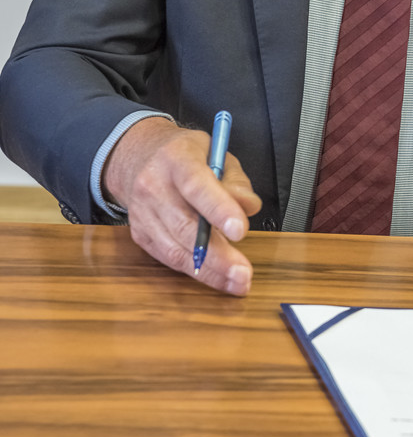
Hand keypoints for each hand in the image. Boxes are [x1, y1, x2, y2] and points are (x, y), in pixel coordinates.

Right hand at [103, 117, 260, 295]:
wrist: (140, 159)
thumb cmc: (187, 158)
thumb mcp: (217, 154)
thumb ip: (236, 181)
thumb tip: (248, 208)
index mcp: (176, 159)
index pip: (196, 186)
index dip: (218, 210)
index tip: (240, 231)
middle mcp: (153, 185)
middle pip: (185, 226)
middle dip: (217, 255)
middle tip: (243, 273)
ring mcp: (142, 212)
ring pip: (175, 249)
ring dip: (210, 271)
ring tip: (237, 282)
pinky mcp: (140, 234)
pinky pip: (168, 258)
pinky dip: (195, 271)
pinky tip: (217, 278)